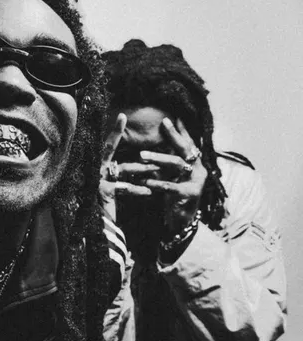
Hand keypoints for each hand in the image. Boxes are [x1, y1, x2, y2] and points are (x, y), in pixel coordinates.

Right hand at [99, 114, 151, 220]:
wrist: (93, 230)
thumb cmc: (103, 209)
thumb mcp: (112, 190)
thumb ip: (123, 178)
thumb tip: (145, 166)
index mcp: (98, 167)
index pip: (107, 146)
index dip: (114, 131)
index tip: (122, 116)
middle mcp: (95, 170)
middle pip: (109, 149)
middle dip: (118, 135)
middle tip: (130, 123)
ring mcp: (97, 180)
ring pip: (124, 169)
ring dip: (143, 168)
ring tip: (159, 167)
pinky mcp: (102, 192)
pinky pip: (123, 188)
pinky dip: (136, 189)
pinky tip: (148, 192)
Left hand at [139, 118, 206, 234]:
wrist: (181, 222)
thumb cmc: (173, 196)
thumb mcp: (170, 175)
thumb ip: (164, 162)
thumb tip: (151, 147)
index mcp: (194, 163)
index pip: (188, 142)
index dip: (180, 130)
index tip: (170, 117)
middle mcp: (199, 169)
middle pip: (186, 148)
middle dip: (174, 135)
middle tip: (161, 125)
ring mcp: (196, 181)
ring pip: (177, 164)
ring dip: (158, 158)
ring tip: (142, 155)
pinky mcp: (190, 194)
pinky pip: (171, 185)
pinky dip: (156, 182)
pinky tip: (144, 182)